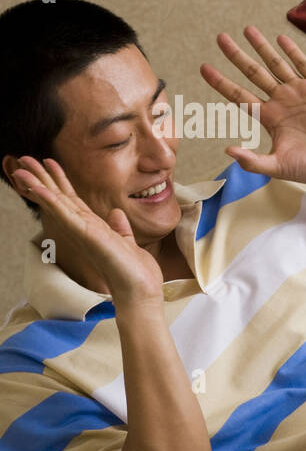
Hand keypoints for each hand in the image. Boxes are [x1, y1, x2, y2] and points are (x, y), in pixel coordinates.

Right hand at [10, 157, 162, 303]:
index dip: (59, 181)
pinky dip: (51, 201)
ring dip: (38, 184)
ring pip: (55, 203)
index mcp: (91, 228)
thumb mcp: (127, 243)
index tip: (49, 162)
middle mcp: (82, 229)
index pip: (71, 200)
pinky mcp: (86, 236)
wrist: (140, 291)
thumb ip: (119, 228)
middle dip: (41, 178)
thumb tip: (116, 214)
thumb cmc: (133, 273)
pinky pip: (64, 215)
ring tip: (20, 167)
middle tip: (23, 159)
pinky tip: (38, 188)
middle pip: (58, 198)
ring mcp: (82, 232)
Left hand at [200, 27, 305, 187]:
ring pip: (276, 64)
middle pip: (253, 73)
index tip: (204, 68)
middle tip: (220, 38)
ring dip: (261, 47)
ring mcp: (301, 92)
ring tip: (247, 29)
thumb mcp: (278, 166)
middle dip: (236, 56)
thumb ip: (253, 161)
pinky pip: (303, 65)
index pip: (239, 96)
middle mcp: (282, 101)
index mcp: (270, 118)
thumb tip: (227, 151)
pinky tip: (281, 39)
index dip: (221, 82)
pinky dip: (292, 52)